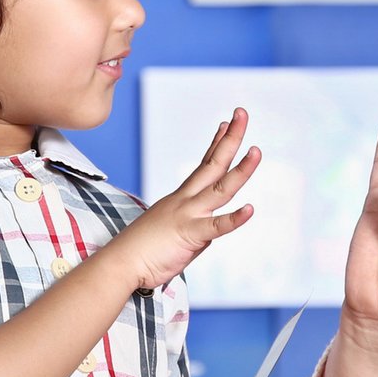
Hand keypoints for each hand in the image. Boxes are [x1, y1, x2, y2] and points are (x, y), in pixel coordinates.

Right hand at [111, 108, 259, 289]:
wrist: (121, 263)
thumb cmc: (144, 251)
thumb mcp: (174, 232)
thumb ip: (195, 227)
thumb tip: (209, 230)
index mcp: (182, 198)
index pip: (204, 165)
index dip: (217, 144)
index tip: (227, 124)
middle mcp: (186, 200)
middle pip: (214, 164)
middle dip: (231, 138)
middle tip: (243, 113)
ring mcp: (188, 214)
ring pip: (221, 189)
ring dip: (241, 170)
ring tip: (257, 151)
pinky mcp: (190, 234)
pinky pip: (216, 226)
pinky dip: (234, 218)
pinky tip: (251, 209)